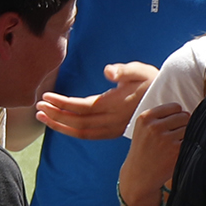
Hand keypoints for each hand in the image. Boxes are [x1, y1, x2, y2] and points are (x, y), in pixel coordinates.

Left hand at [36, 62, 157, 139]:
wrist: (168, 100)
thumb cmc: (150, 80)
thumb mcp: (139, 70)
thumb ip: (123, 70)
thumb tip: (108, 71)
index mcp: (115, 104)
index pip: (82, 107)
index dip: (62, 103)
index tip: (46, 96)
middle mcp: (112, 120)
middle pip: (78, 121)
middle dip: (55, 115)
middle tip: (37, 107)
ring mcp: (113, 128)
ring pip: (81, 132)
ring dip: (60, 125)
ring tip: (41, 116)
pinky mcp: (113, 132)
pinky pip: (88, 135)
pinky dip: (71, 131)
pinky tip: (59, 124)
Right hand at [119, 104, 188, 205]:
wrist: (139, 174)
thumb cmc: (144, 150)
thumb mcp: (143, 129)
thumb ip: (159, 117)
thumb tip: (186, 110)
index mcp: (145, 118)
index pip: (175, 107)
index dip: (177, 115)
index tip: (172, 124)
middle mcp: (154, 127)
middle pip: (184, 116)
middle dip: (183, 125)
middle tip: (174, 136)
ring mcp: (165, 139)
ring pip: (189, 128)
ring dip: (186, 135)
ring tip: (174, 144)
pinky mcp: (176, 151)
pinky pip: (191, 140)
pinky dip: (188, 145)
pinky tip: (177, 151)